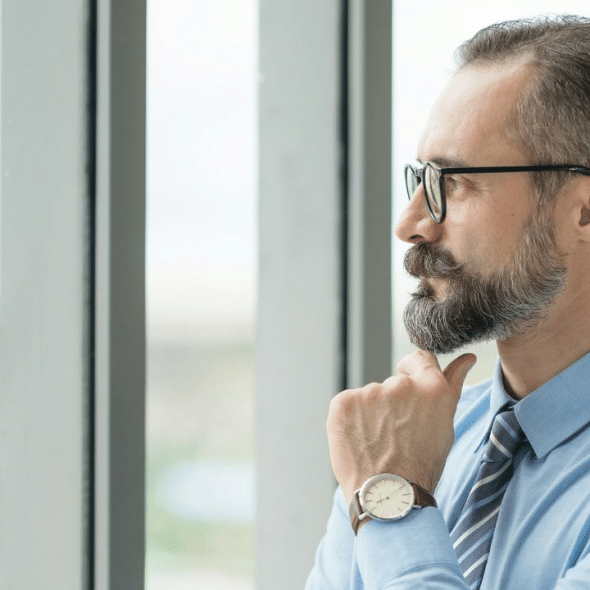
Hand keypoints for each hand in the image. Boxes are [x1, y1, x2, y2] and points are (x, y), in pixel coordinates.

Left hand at [326, 350, 475, 503]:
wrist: (388, 497)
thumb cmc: (422, 465)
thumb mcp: (445, 426)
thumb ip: (453, 385)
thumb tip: (466, 358)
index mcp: (431, 388)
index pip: (419, 359)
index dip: (414, 374)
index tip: (410, 396)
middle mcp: (400, 385)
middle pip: (394, 383)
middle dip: (394, 403)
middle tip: (396, 435)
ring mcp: (369, 392)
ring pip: (371, 396)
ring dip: (372, 413)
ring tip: (379, 443)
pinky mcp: (344, 402)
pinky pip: (349, 404)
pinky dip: (352, 420)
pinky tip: (361, 442)